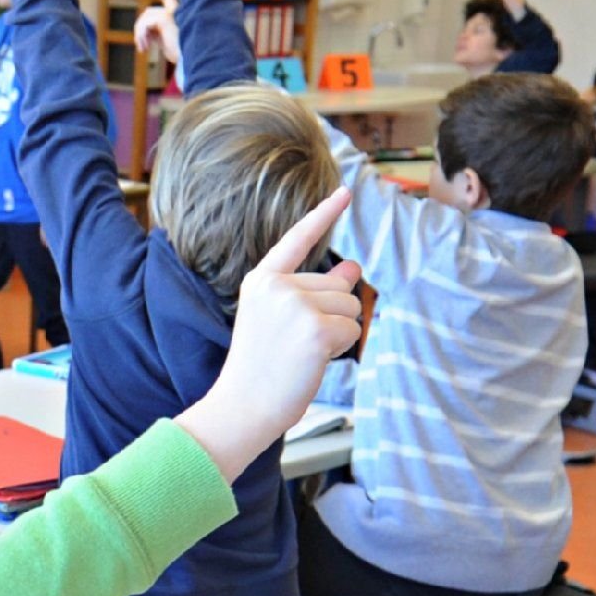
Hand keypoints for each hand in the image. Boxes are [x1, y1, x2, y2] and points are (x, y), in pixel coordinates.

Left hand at [132, 0, 180, 63]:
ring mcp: (170, 12)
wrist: (193, 57)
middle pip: (149, 12)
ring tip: (144, 48)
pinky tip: (145, 47)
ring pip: (145, 17)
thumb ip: (158, 33)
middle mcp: (176, 10)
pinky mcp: (164, 18)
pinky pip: (144, 24)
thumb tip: (142, 32)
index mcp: (179, 14)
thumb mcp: (168, 42)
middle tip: (142, 46)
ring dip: (140, 34)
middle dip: (141, 28)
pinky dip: (141, 35)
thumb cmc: (182, 55)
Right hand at [175, 186, 361, 481]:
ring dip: (337, 333)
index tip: (345, 191)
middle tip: (296, 344)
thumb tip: (353, 268)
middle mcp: (277, 286)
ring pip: (350, 308)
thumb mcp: (279, 320)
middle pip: (338, 286)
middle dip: (332, 314)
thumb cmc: (259, 368)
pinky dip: (340, 350)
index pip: (298, 240)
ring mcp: (296, 305)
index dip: (324, 214)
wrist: (241, 405)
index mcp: (261, 280)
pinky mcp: (316, 329)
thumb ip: (313, 291)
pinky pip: (352, 331)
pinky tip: (312, 361)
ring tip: (302, 354)